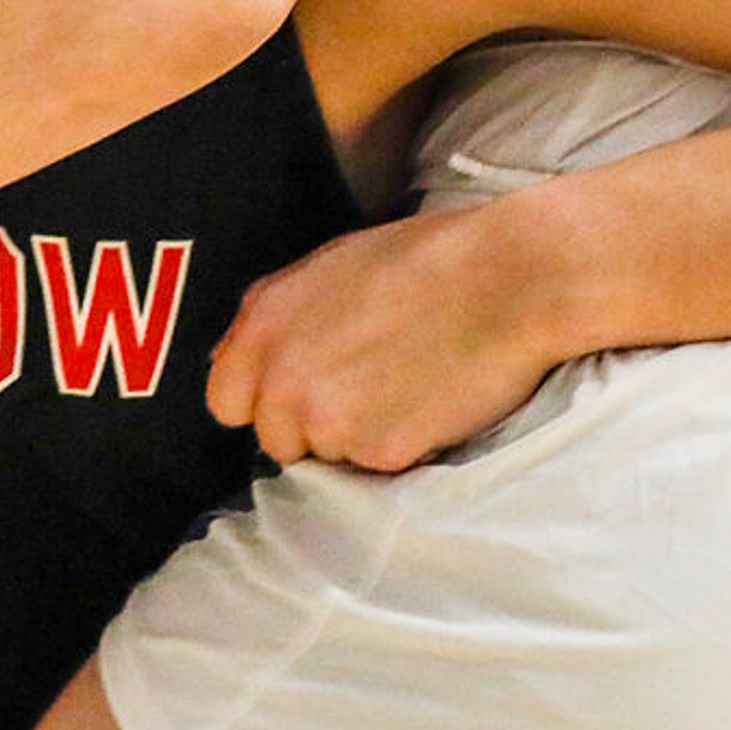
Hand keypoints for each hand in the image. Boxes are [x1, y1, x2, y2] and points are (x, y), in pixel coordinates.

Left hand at [205, 203, 576, 472]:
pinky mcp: (378, 452)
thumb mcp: (324, 268)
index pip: (226, 402)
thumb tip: (226, 361)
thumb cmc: (422, 261)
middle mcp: (281, 378)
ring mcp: (327, 421)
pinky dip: (399, 448)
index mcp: (262, 325)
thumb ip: (270, 318)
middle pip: (276, 440)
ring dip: (356, 438)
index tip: (299, 395)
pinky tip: (429, 403)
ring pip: (327, 458)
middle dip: (313, 427)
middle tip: (368, 390)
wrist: (504, 280)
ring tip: (404, 388)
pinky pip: (376, 468)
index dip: (263, 402)